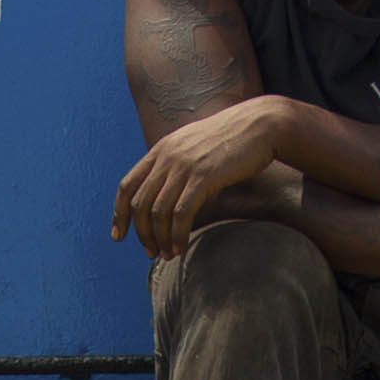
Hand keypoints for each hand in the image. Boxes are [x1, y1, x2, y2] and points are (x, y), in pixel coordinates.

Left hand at [109, 97, 298, 258]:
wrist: (260, 125)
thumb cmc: (233, 140)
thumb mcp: (195, 147)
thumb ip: (177, 166)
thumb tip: (167, 194)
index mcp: (161, 149)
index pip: (127, 185)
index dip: (118, 214)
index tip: (118, 236)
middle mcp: (167, 156)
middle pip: (140, 204)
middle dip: (142, 234)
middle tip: (152, 253)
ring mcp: (184, 166)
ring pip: (158, 212)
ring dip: (161, 239)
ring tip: (168, 255)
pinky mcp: (203, 177)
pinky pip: (181, 214)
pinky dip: (178, 235)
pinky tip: (181, 247)